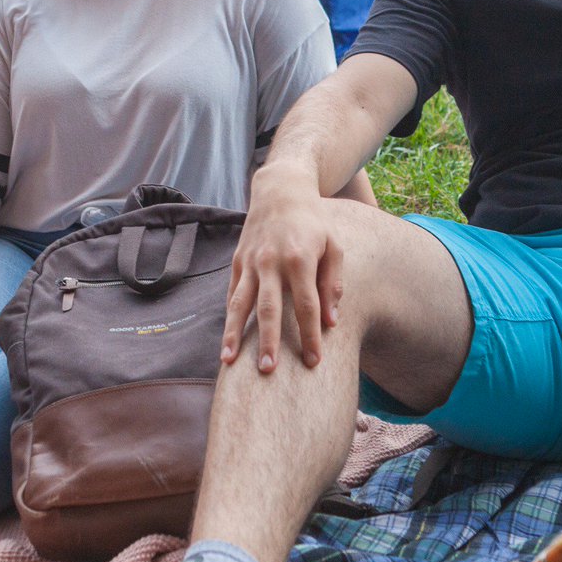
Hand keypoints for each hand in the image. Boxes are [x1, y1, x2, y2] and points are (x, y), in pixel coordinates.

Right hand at [222, 170, 342, 372]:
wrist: (280, 190)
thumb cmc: (313, 221)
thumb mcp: (333, 246)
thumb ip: (332, 284)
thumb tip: (331, 322)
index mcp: (300, 258)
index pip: (306, 305)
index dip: (310, 335)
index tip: (313, 361)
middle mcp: (271, 262)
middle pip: (269, 309)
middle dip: (268, 342)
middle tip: (268, 371)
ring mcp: (251, 262)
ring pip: (240, 304)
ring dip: (234, 334)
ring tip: (229, 361)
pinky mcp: (237, 261)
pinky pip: (232, 293)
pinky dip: (230, 317)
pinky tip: (228, 339)